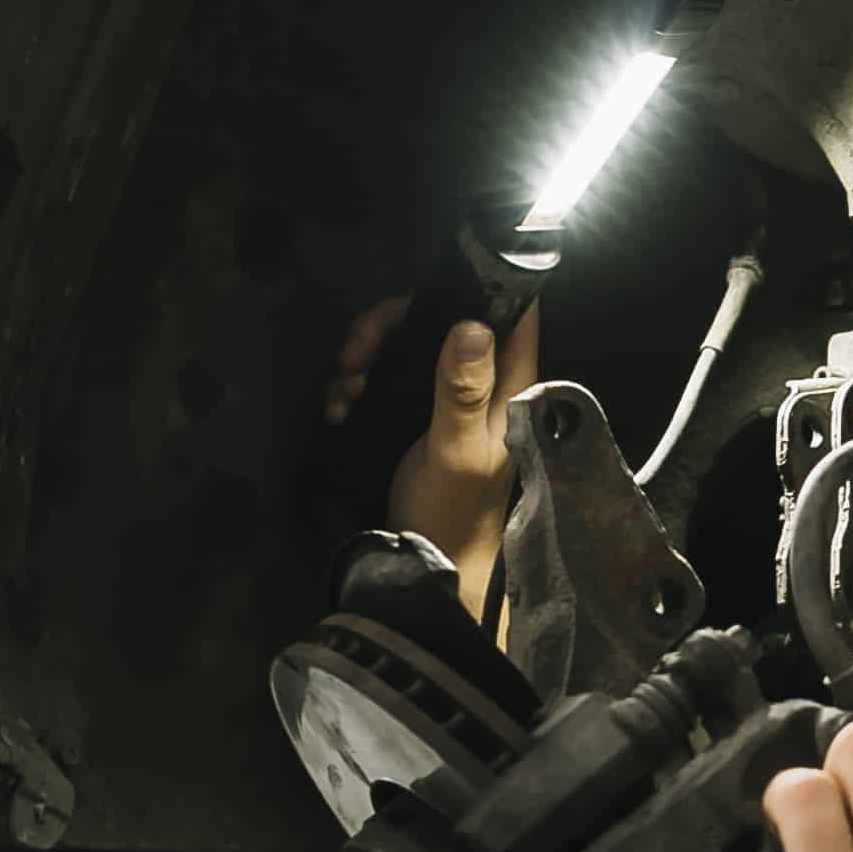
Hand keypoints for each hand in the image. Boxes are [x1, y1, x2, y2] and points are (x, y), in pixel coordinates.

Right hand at [324, 297, 538, 639]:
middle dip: (391, 328)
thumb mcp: (456, 450)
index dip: (477, 287)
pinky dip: (358, 387)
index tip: (427, 285)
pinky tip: (339, 407)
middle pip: (442, 323)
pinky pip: (384, 382)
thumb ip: (464, 391)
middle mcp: (481, 388)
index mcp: (508, 390)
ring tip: (344, 389)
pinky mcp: (414, 420)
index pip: (512, 317)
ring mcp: (446, 403)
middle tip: (354, 353)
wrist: (427, 566)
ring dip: (367, 359)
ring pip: (406, 350)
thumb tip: (473, 324)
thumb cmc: (451, 512)